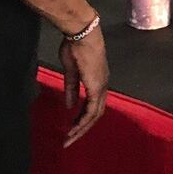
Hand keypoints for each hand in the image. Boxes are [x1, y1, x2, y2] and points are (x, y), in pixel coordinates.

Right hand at [60, 22, 108, 147]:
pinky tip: (74, 128)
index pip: (92, 105)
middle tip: (70, 139)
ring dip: (82, 127)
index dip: (82, 118)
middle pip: (95, 114)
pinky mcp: (97, 87)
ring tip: (70, 138)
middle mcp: (102, 86)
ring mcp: (101, 87)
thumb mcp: (71, 71)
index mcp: (97, 81)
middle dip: (82, 128)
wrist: (82, 34)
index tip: (71, 128)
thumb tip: (71, 106)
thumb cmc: (76, 47)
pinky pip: (92, 109)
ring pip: (95, 115)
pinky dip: (83, 121)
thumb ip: (72, 89)